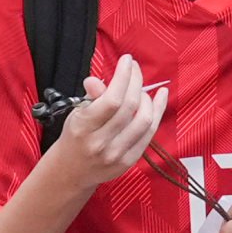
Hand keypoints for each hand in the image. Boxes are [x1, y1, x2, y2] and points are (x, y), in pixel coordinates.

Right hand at [46, 53, 168, 192]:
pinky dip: (158, 112)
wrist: (71, 171)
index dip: (123, 77)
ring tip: (141, 88)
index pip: (111, 99)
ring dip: (147, 98)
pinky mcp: (129, 161)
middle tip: (135, 69)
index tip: (127, 61)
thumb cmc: (75, 136)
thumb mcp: (76, 113)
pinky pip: (149, 134)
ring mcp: (116, 154)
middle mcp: (100, 142)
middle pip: (129, 107)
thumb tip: (95, 81)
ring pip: (144, 120)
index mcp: (83, 127)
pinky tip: (159, 98)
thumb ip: (91, 97)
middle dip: (136, 81)